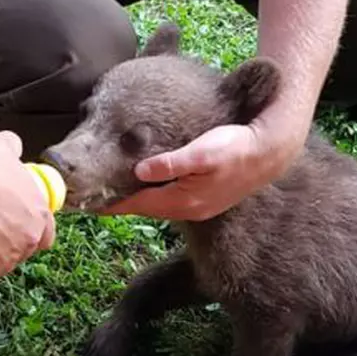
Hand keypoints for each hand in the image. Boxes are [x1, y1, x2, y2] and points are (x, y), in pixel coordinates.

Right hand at [0, 131, 54, 283]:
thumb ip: (14, 148)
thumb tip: (13, 146)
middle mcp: (27, 241)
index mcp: (39, 214)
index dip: (31, 232)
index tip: (17, 229)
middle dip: (5, 243)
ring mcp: (6, 260)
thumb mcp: (4, 147)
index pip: (46, 234)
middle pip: (20, 250)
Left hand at [105, 107, 307, 221]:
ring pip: (157, 203)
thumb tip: (139, 171)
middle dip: (120, 202)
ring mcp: (198, 204)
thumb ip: (171, 164)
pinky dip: (152, 192)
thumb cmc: (236, 148)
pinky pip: (169, 197)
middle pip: (145, 207)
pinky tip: (145, 182)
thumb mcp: (202, 153)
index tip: (87, 203)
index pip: (139, 205)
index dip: (112, 203)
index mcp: (184, 200)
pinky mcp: (204, 196)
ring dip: (136, 198)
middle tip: (93, 197)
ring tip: (113, 191)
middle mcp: (189, 208)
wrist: (269, 151)